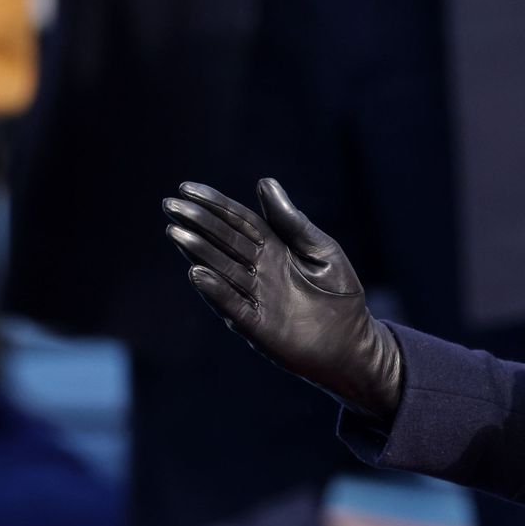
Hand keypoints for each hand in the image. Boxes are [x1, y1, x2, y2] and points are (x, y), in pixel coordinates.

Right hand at [165, 178, 404, 423]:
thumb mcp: (320, 249)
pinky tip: (197, 273)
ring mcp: (255, 297)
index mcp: (273, 248)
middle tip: (170, 204)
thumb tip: (264, 182)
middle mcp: (258, 270)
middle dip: (198, 222)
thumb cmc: (340, 293)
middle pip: (224, 241)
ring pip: (222, 269)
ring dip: (199, 251)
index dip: (214, 204)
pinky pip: (232, 305)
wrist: (354, 343)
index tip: (187, 187)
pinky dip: (215, 291)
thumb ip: (291, 221)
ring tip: (176, 232)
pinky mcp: (257, 326)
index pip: (239, 220)